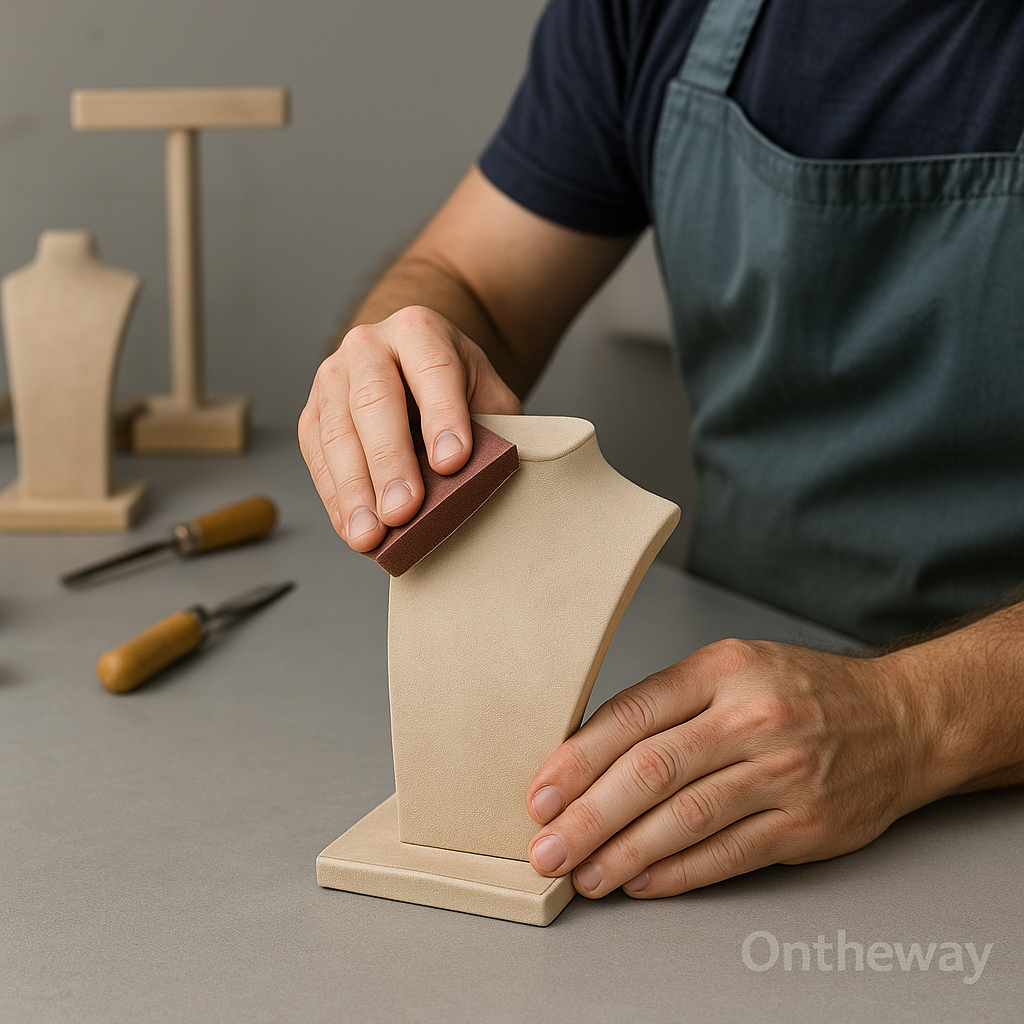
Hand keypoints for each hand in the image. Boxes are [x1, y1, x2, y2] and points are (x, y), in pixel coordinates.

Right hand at [298, 305, 520, 550]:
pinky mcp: (312, 416)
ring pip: (336, 433)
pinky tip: (353, 529)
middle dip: (389, 461)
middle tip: (404, 510)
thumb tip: (483, 480)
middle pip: (375, 401)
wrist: (416, 370)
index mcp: (420, 331)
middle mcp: (369, 347)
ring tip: (371, 534)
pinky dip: (336, 499)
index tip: (452, 463)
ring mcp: (333, 379)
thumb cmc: (457, 390)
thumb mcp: (486, 396)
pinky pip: (318, 459)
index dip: (443, 416)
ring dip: (353, 490)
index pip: (434, 369)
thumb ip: (491, 428)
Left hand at [525, 638, 939, 898]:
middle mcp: (751, 717)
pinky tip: (641, 882)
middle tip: (548, 846)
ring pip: (684, 819)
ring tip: (584, 873)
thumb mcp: (731, 668)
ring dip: (624, 853)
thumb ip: (665, 704)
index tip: (542, 793)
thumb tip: (588, 755)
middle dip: (587, 816)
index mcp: (721, 670)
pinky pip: (728, 854)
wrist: (899, 720)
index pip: (631, 716)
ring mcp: (783, 772)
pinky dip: (677, 874)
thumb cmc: (800, 692)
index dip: (577, 760)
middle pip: (651, 771)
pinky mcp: (806, 824)